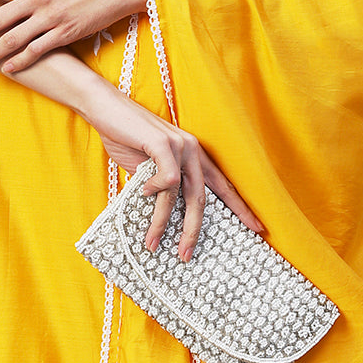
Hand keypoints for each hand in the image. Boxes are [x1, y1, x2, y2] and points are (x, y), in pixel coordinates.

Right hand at [81, 84, 264, 261]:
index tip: (258, 229)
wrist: (104, 106)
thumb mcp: (148, 167)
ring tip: (153, 244)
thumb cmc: (125, 137)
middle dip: (194, 230)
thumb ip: (162, 185)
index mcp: (194, 155)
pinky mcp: (164, 144)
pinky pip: (168, 179)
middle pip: (202, 199)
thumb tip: (165, 213)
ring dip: (163, 223)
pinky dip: (155, 190)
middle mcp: (193, 150)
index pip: (222, 186)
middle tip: (187, 255)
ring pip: (180, 195)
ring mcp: (180, 146)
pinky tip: (143, 192)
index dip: (240, 208)